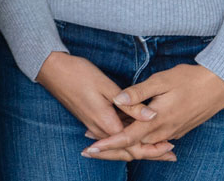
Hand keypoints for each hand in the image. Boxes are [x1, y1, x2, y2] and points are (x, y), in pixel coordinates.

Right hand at [35, 53, 176, 164]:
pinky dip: (129, 139)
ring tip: (162, 147)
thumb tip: (153, 115)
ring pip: (121, 145)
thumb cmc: (78, 74)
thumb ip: (131, 104)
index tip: (172, 147)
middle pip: (128, 150)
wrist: (51, 69)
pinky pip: (114, 136)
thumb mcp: (107, 86)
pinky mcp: (92, 120)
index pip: (134, 145)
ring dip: (141, 147)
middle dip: (151, 153)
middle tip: (172, 154)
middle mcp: (99, 130)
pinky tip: (139, 134)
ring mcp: (94, 126)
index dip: (154, 148)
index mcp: (106, 123)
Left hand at [86, 63, 223, 158]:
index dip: (107, 144)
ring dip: (124, 144)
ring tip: (102, 141)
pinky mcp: (177, 130)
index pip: (127, 137)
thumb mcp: (161, 81)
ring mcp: (172, 132)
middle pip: (133, 146)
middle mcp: (164, 132)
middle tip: (88, 148)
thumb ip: (138, 92)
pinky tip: (129, 133)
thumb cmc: (189, 80)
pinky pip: (154, 140)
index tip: (90, 148)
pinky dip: (139, 140)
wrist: (220, 86)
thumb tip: (117, 99)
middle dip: (110, 149)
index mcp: (157, 121)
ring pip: (144, 144)